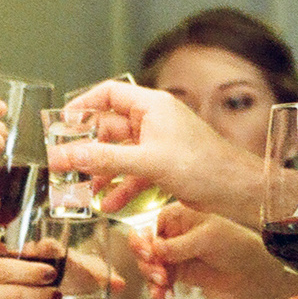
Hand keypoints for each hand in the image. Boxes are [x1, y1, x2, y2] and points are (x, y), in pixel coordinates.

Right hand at [51, 79, 267, 223]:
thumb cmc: (203, 166)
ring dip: (101, 172)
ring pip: (120, 154)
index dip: (83, 105)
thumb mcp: (147, 161)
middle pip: (110, 128)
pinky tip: (109, 204)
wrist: (235, 191)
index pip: (109, 94)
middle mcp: (154, 121)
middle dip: (87, 147)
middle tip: (64, 162)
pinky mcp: (164, 166)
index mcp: (153, 106)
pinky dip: (121, 187)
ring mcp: (159, 144)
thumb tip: (66, 155)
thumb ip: (104, 159)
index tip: (63, 122)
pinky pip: (133, 173)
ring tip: (82, 189)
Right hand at [137, 204, 297, 298]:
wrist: (249, 268)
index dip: (142, 243)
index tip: (148, 256)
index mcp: (175, 216)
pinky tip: (165, 298)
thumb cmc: (233, 242)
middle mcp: (170, 233)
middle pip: (143, 249)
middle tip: (160, 277)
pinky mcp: (177, 271)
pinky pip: (159, 281)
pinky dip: (160, 290)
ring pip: (149, 267)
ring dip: (152, 281)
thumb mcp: (206, 239)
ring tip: (163, 290)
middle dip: (148, 264)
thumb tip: (153, 249)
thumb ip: (178, 245)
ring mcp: (172, 253)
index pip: (147, 227)